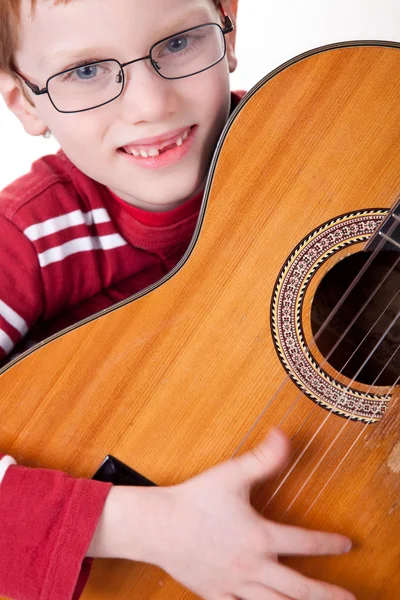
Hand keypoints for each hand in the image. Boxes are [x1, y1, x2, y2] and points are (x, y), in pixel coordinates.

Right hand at [152, 429, 354, 599]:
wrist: (158, 526)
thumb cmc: (194, 499)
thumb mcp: (232, 474)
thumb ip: (262, 458)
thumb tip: (283, 436)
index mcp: (260, 537)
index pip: (305, 542)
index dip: (329, 544)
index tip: (346, 545)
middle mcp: (253, 566)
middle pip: (299, 587)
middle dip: (327, 593)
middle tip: (349, 598)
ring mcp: (235, 584)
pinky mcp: (216, 594)